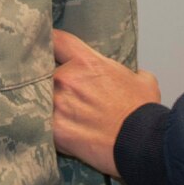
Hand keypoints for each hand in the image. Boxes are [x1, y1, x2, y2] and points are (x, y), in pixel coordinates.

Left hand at [51, 29, 159, 177]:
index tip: (44, 46)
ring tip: (58, 116)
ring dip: (44, 105)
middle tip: (60, 94)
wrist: (144, 144)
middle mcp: (67, 79)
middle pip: (44, 72)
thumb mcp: (143, 81)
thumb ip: (129, 73)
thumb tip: (132, 77)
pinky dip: (45, 128)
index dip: (48, 41)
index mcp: (87, 63)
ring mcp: (58, 104)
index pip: (56, 40)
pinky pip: (41, 124)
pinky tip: (54, 132)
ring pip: (39, 99)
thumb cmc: (144, 114)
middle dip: (50, 82)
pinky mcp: (54, 129)